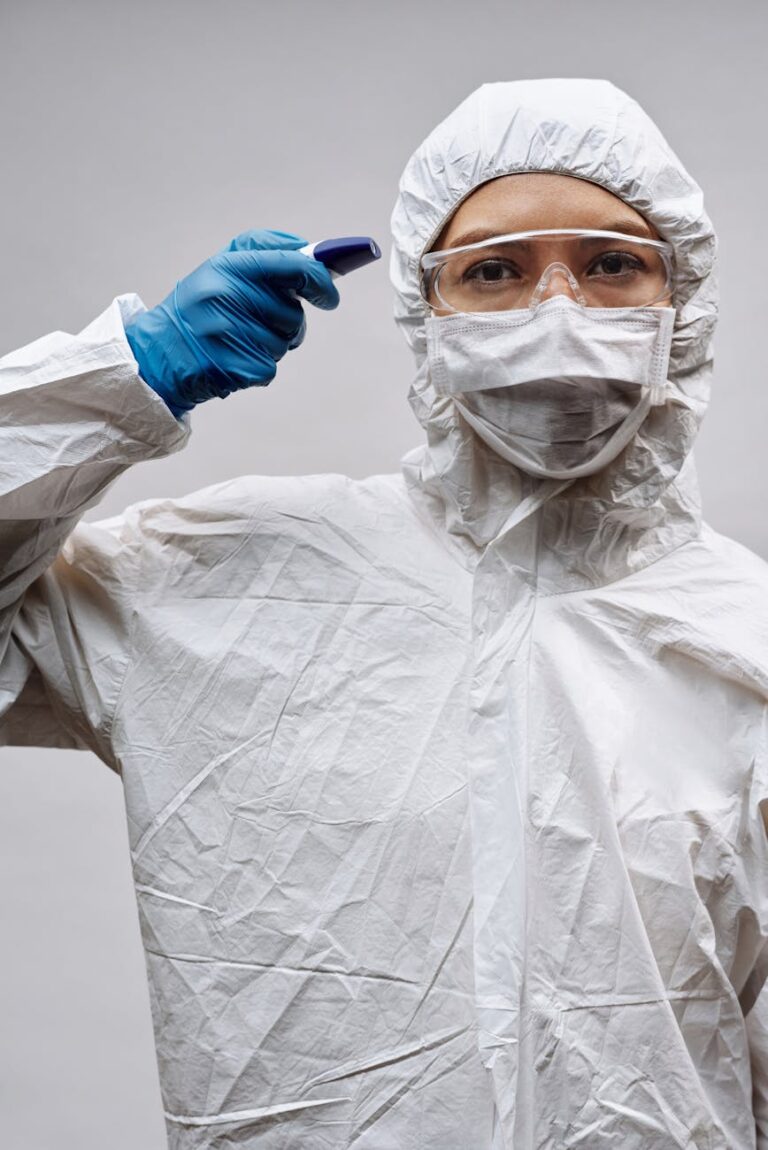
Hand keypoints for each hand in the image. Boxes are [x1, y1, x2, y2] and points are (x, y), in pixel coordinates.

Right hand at [124, 229, 339, 417]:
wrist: (158, 353)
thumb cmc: (197, 308)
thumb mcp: (221, 267)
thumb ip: (266, 252)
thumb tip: (313, 253)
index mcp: (228, 267)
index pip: (293, 266)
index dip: (320, 280)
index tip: (329, 294)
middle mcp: (229, 297)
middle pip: (293, 312)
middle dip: (286, 319)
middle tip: (259, 320)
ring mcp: (232, 334)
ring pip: (285, 342)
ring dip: (272, 343)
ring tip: (238, 337)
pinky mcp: (236, 367)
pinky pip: (271, 366)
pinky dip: (258, 365)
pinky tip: (233, 357)